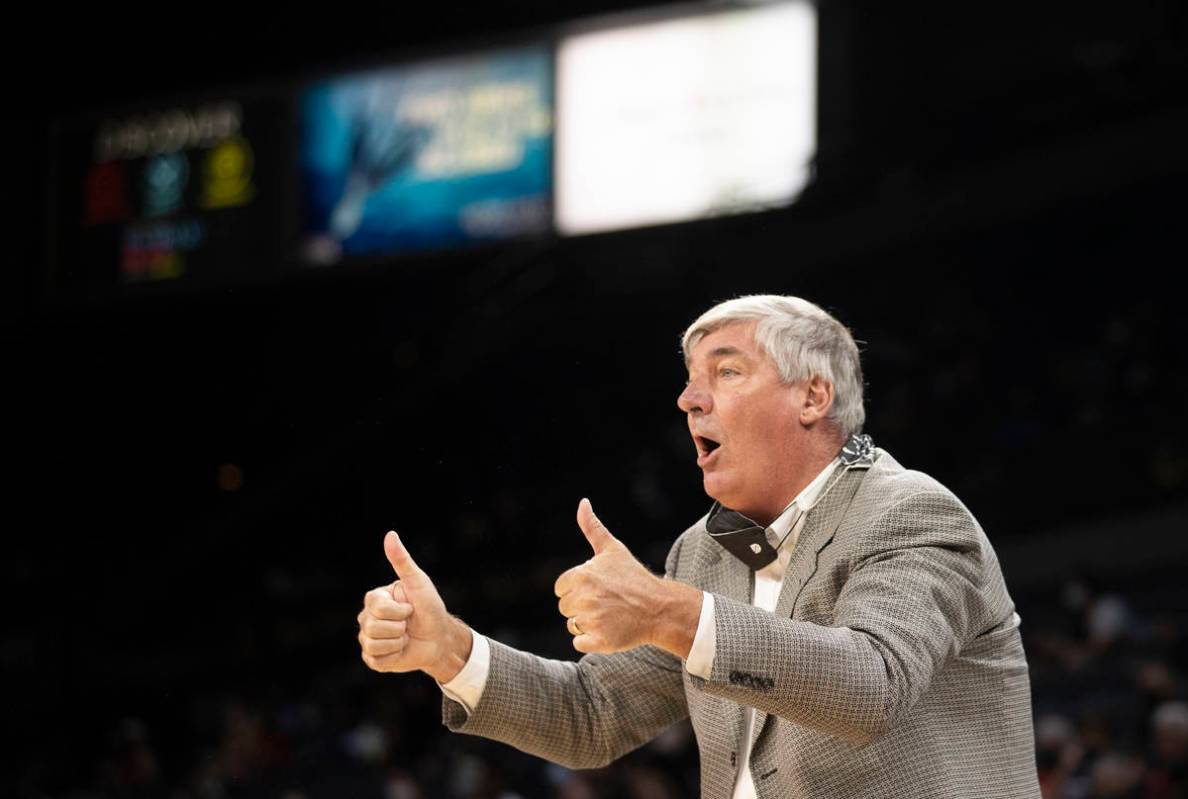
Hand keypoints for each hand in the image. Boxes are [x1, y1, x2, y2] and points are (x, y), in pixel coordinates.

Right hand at [357, 531, 471, 682]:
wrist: (440, 638)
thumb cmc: (430, 607)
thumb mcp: (418, 582)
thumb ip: (402, 561)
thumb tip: (390, 534)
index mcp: (375, 599)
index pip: (375, 606)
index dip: (398, 611)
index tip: (410, 607)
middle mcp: (367, 618)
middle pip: (372, 626)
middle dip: (399, 627)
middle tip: (408, 624)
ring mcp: (368, 639)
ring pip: (373, 644)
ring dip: (397, 642)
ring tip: (405, 637)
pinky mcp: (373, 659)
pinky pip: (376, 660)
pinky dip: (394, 657)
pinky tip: (401, 650)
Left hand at [553, 499, 670, 653]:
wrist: (660, 608)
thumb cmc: (633, 577)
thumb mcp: (612, 549)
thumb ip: (592, 527)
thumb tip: (582, 502)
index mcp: (581, 575)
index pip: (561, 589)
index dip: (577, 589)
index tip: (598, 588)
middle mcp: (584, 598)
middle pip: (565, 607)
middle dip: (582, 606)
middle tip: (607, 602)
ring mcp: (592, 621)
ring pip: (573, 625)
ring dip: (588, 623)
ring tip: (610, 615)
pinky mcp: (599, 641)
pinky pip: (579, 642)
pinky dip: (592, 640)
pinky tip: (609, 629)